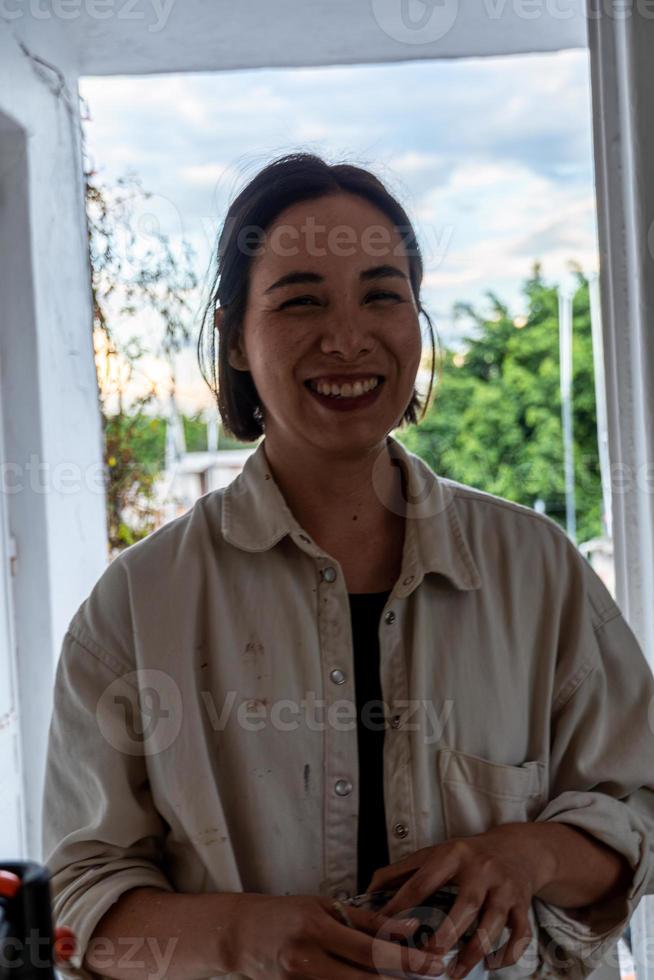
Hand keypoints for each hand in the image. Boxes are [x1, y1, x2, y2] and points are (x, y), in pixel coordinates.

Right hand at [229, 892, 446, 979]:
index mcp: (316, 929)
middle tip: (430, 969)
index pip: (370, 951)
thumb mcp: (323, 906)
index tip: (432, 962)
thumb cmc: (284, 914)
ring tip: (407, 976)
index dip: (406, 959)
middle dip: (404, 977)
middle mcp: (308, 961)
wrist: (241, 936)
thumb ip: (365, 919)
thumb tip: (407, 927)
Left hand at [365, 824, 554, 977]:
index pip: (423, 882)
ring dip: (474, 952)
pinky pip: (520, 935)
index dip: (402, 905)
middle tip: (427, 956)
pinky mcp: (523, 905)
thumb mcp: (434, 853)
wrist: (517, 848)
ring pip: (493, 923)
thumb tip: (368, 892)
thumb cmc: (466, 855)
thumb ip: (401, 871)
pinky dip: (508, 954)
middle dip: (447, 933)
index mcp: (452, 855)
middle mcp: (481, 870)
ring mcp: (504, 889)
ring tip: (454, 973)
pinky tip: (490, 966)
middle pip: (466, 905)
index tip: (385, 929)